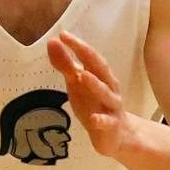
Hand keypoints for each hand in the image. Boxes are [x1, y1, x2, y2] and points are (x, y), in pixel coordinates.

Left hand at [47, 31, 130, 157]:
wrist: (117, 135)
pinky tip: (93, 119)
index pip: (90, 56)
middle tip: (75, 44)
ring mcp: (112, 106)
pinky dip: (101, 120)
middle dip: (89, 56)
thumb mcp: (78, 83)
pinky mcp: (112, 125)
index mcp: (101, 74)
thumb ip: (66, 65)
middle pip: (101, 69)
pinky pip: (107, 122)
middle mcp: (109, 86)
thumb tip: (52, 42)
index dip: (78, 45)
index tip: (63, 34)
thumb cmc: (95, 103)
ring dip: (95, 84)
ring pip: (105, 93)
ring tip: (82, 76)